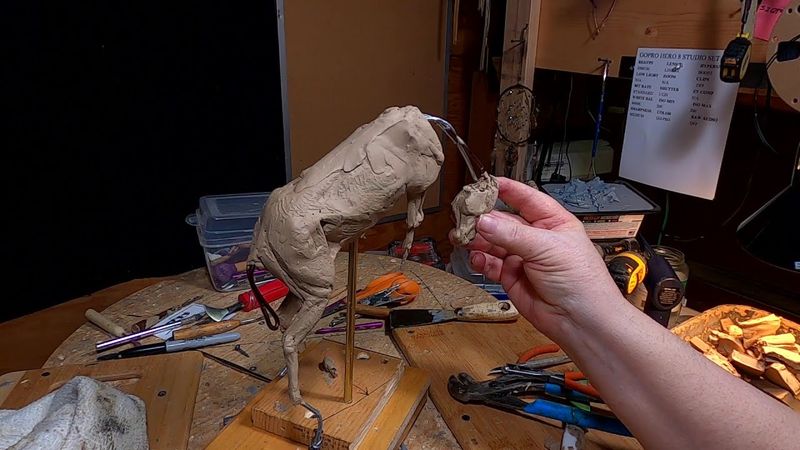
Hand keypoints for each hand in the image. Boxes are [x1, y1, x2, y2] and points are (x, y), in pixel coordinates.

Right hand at [450, 178, 621, 341]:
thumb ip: (512, 235)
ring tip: (464, 237)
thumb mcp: (547, 248)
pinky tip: (476, 258)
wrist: (580, 321)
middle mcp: (536, 238)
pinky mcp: (511, 278)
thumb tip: (484, 221)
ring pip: (493, 242)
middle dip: (483, 218)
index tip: (485, 183)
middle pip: (503, 221)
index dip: (506, 190)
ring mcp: (523, 258)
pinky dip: (480, 260)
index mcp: (553, 222)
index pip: (526, 198)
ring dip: (477, 239)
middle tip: (465, 216)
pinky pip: (490, 264)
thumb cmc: (581, 282)